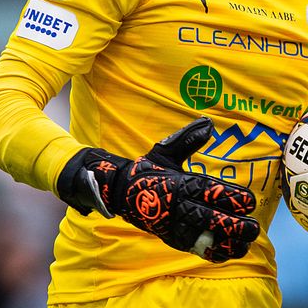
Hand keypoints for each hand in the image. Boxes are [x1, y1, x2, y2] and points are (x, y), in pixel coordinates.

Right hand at [57, 116, 259, 261]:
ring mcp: (174, 224)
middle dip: (237, 224)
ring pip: (207, 237)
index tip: (248, 200)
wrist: (119, 191)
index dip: (231, 197)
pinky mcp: (172, 238)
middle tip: (254, 225)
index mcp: (179, 183)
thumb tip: (209, 123)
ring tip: (246, 240)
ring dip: (230, 241)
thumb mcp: (165, 151)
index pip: (210, 191)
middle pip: (213, 217)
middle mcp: (178, 205)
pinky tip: (230, 250)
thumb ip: (188, 138)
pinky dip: (215, 252)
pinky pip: (197, 248)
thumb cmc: (146, 170)